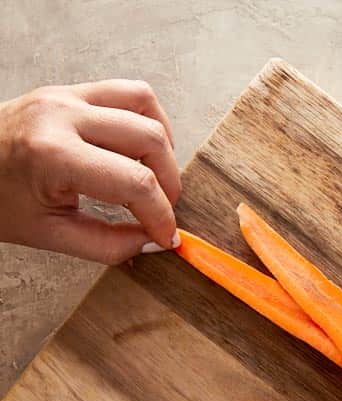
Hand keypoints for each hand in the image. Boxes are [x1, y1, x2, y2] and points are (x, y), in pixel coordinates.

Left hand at [0, 80, 181, 263]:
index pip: (134, 183)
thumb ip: (108, 244)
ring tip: (155, 177)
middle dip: (168, 183)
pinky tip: (141, 148)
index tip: (164, 236)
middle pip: (149, 140)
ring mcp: (64, 95)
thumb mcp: (49, 234)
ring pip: (145, 106)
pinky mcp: (68, 90)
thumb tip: (154, 243)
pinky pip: (127, 92)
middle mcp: (61, 115)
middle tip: (160, 211)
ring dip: (162, 146)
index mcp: (52, 154)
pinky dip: (147, 119)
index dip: (160, 215)